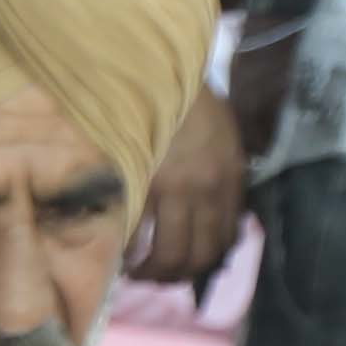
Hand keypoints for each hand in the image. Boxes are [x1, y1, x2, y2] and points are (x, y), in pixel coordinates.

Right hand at [134, 85, 247, 287]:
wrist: (162, 69)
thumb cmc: (190, 103)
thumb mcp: (224, 139)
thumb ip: (221, 178)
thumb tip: (212, 220)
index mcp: (229, 178)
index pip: (224, 241)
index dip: (204, 263)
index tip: (184, 266)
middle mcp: (206, 189)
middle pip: (197, 256)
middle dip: (175, 276)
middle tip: (155, 275)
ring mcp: (173, 188)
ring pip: (169, 255)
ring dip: (151, 272)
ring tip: (134, 271)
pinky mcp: (141, 183)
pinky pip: (135, 237)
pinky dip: (125, 253)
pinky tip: (116, 253)